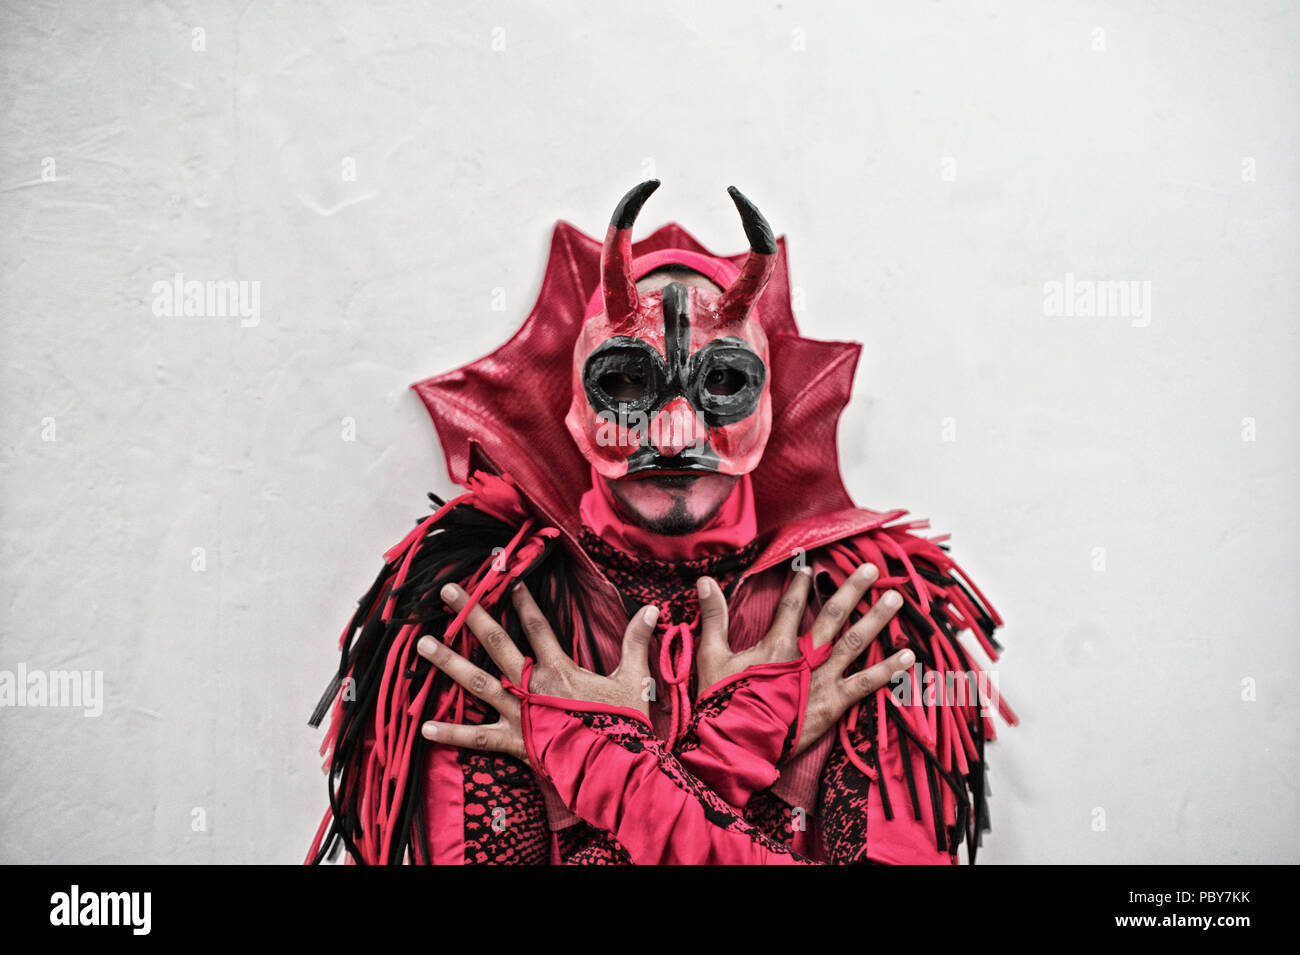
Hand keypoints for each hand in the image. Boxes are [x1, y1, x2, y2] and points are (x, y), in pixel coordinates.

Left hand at [416, 581, 657, 760]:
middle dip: (471, 615)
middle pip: (496, 644)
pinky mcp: (514, 743)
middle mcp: (533, 688)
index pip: (537, 627)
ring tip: (423, 644)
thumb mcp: (634, 680)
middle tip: (447, 592)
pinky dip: (451, 734)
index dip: (523, 601)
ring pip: (477, 684)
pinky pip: (477, 737)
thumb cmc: (624, 726)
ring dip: (449, 663)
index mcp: (559, 670)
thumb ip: (636, 642)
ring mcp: (520, 715)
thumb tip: (652, 609)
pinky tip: (424, 727)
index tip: (508, 580)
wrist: (615, 769)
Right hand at [694, 563, 915, 755]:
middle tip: (872, 569)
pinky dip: (887, 670)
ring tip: (896, 600)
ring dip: (876, 620)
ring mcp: (821, 681)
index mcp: (774, 645)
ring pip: (854, 643)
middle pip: (832, 616)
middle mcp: (803, 657)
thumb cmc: (722, 703)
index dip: (799, 583)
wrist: (736, 747)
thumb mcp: (712, 657)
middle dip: (852, 590)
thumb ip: (714, 617)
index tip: (810, 565)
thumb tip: (704, 581)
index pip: (791, 606)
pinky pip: (865, 685)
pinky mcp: (832, 705)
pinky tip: (907, 657)